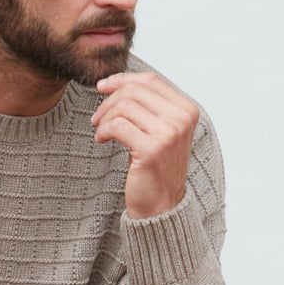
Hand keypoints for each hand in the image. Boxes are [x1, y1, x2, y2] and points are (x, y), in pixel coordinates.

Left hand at [92, 70, 198, 217]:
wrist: (161, 205)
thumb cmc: (156, 167)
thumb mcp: (159, 130)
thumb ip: (148, 105)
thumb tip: (117, 81)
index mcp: (186, 110)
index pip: (151, 80)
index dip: (122, 79)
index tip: (102, 86)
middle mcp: (181, 119)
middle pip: (135, 90)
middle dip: (108, 100)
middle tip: (96, 116)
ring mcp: (168, 134)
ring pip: (124, 106)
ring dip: (104, 117)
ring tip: (100, 130)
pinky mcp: (151, 149)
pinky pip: (117, 125)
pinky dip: (103, 130)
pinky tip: (101, 140)